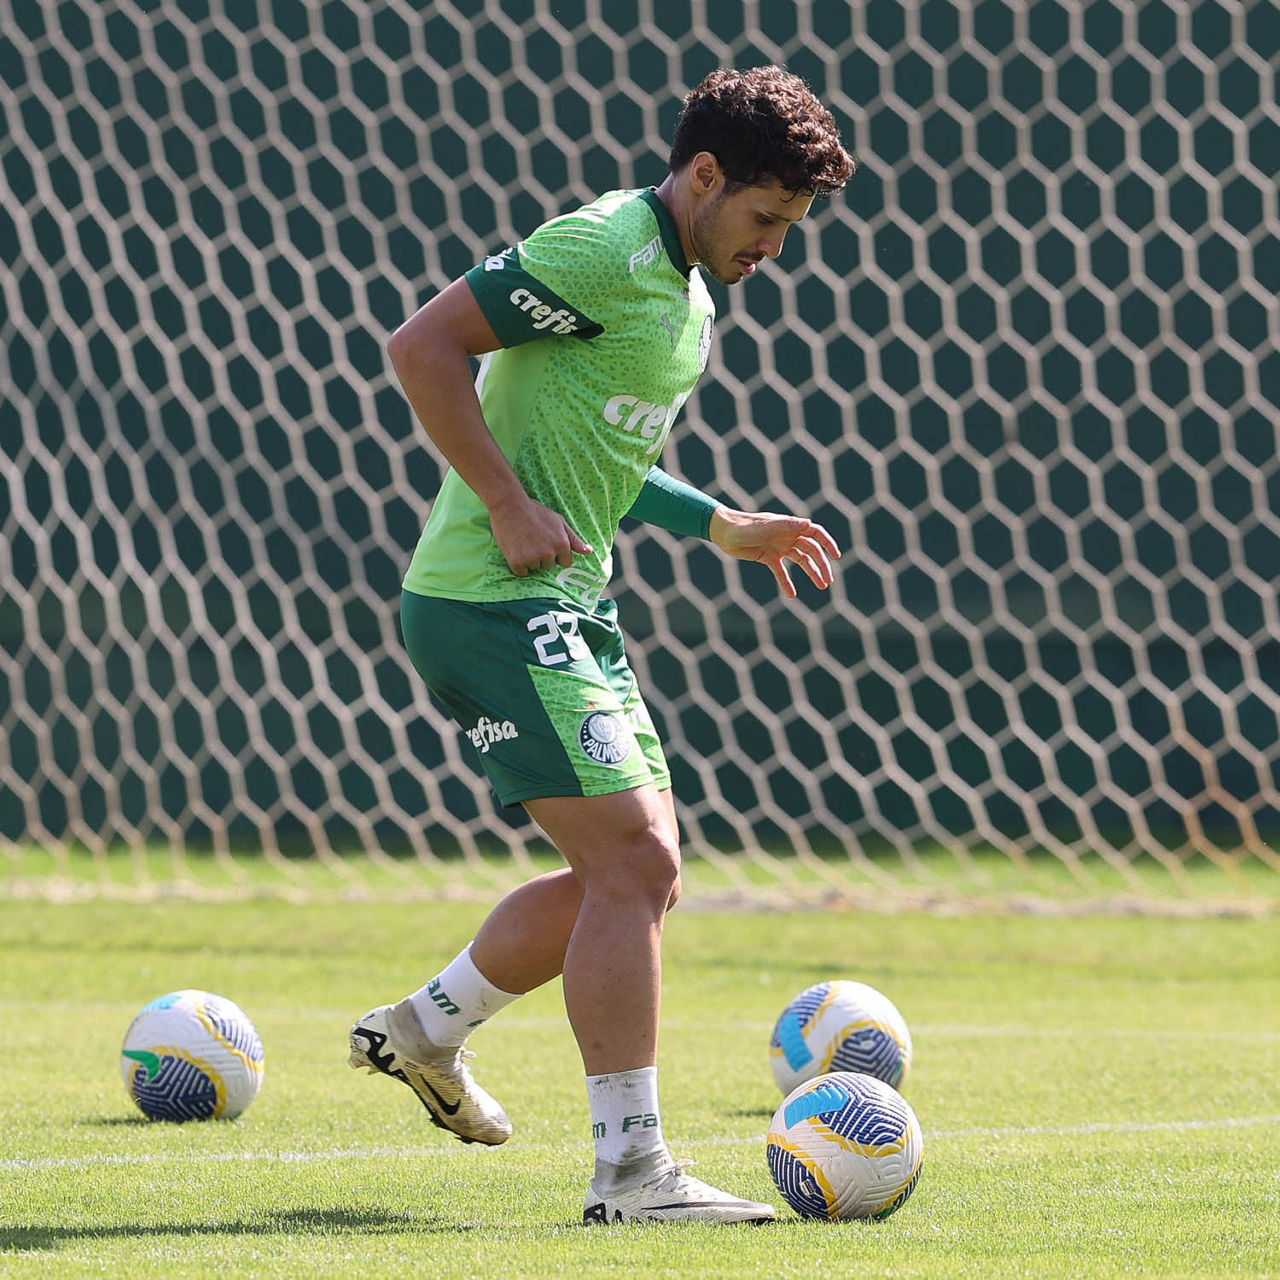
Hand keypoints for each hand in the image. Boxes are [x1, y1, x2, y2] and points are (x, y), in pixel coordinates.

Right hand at [488, 493, 592, 576]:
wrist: (509, 505)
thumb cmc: (535, 511)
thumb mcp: (559, 521)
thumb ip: (574, 539)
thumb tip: (589, 552)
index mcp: (561, 544)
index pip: (565, 562)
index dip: (556, 554)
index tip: (547, 544)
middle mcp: (548, 553)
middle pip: (549, 566)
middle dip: (542, 556)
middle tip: (532, 539)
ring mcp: (532, 558)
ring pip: (534, 568)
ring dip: (529, 559)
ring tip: (523, 541)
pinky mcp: (517, 562)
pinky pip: (521, 572)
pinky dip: (518, 564)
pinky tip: (516, 549)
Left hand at [708, 506, 839, 598]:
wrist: (725, 532)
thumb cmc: (746, 526)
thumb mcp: (767, 526)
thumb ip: (787, 525)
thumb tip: (808, 524)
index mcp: (790, 526)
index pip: (815, 533)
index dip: (828, 543)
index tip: (836, 556)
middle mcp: (788, 536)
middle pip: (811, 551)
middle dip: (821, 565)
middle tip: (828, 581)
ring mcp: (779, 548)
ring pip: (801, 562)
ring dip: (811, 573)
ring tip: (821, 586)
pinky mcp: (768, 558)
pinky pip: (781, 572)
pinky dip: (787, 583)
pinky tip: (792, 595)